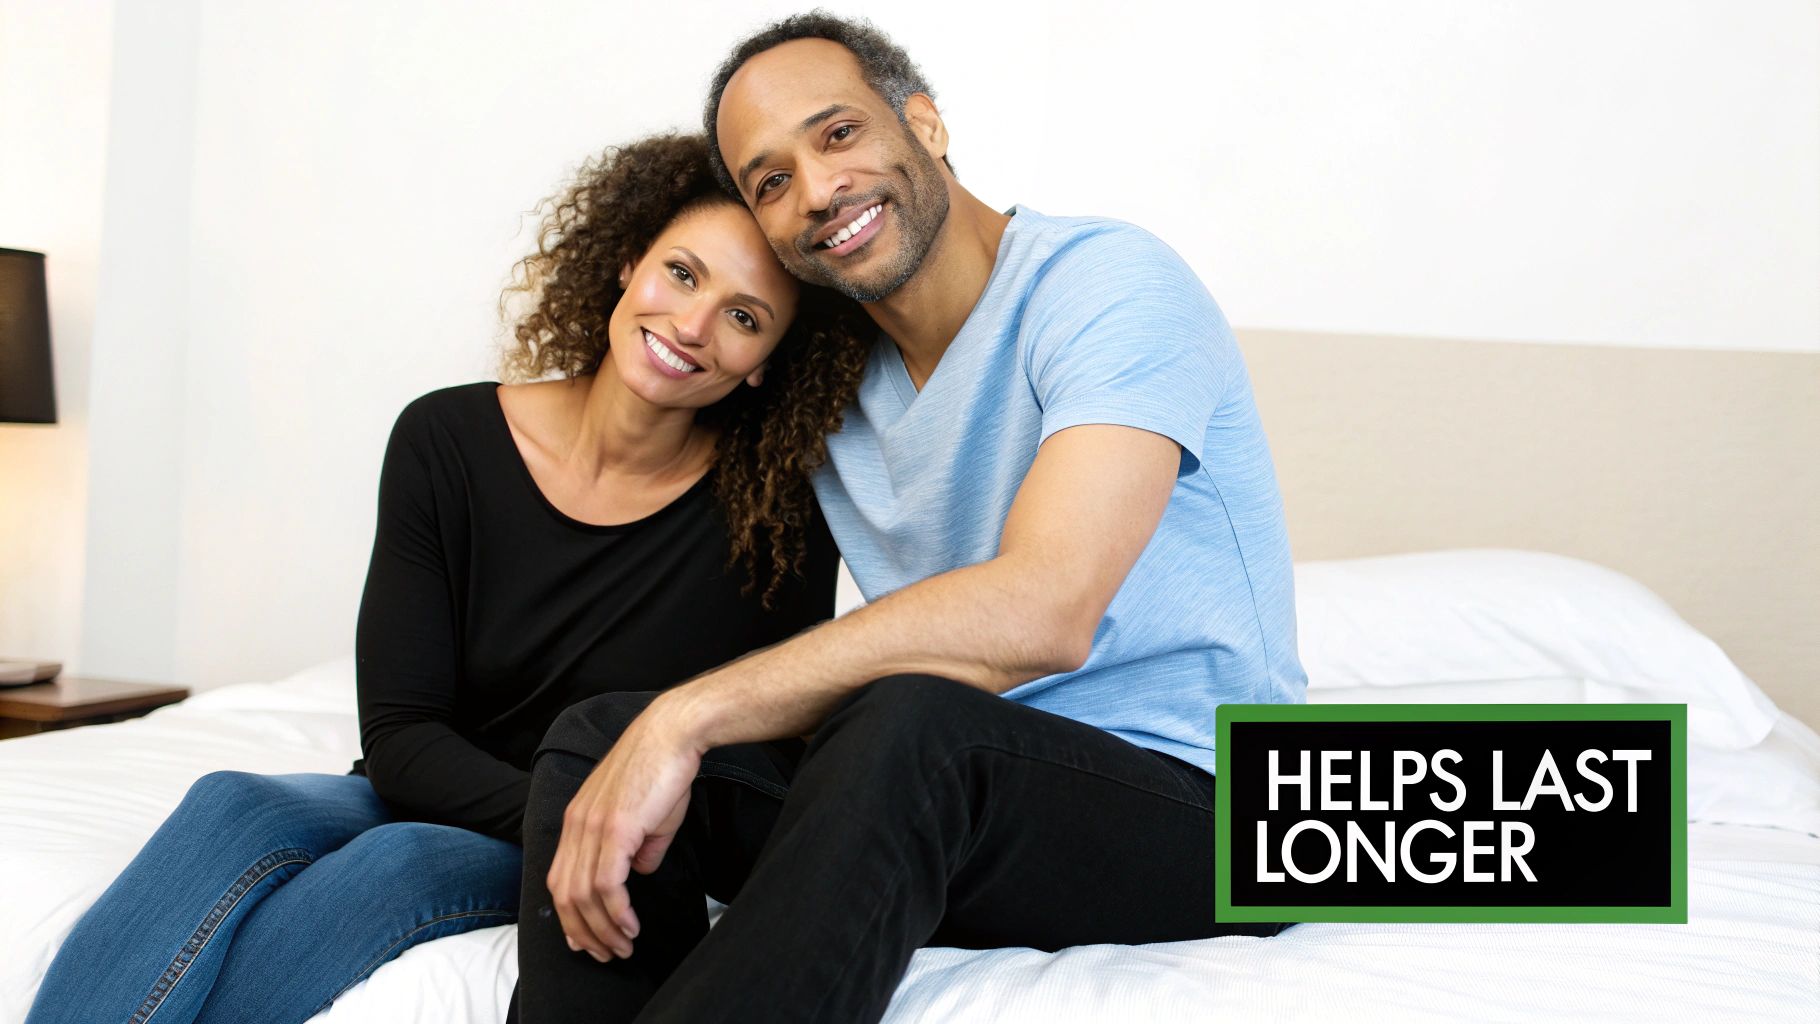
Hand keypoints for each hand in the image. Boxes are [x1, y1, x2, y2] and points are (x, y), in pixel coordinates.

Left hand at [546, 694, 702, 961]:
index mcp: (577, 820)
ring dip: (602, 929)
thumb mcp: (648, 817)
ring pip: (583, 895)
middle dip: (583, 932)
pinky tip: (630, 926)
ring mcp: (593, 827)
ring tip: (623, 947)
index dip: (570, 915)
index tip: (587, 940)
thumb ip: (640, 848)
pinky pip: (607, 885)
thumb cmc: (664, 769)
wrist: (674, 733)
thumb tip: (640, 873)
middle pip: (564, 894)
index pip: (561, 878)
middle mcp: (577, 825)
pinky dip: (616, 913)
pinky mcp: (616, 829)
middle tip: (605, 954)